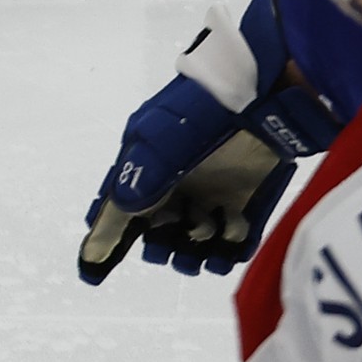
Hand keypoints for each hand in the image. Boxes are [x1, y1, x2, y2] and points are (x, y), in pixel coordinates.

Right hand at [77, 0, 340, 284]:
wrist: (269, 92)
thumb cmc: (210, 110)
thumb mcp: (169, 137)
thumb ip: (145, 175)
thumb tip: (123, 210)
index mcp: (147, 160)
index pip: (119, 205)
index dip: (105, 236)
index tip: (92, 269)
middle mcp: (175, 179)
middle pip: (155, 227)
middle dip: (158, 242)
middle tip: (164, 245)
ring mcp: (209, 190)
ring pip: (191, 237)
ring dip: (192, 251)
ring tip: (201, 247)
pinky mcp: (242, 197)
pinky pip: (229, 237)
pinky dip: (225, 250)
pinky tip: (224, 251)